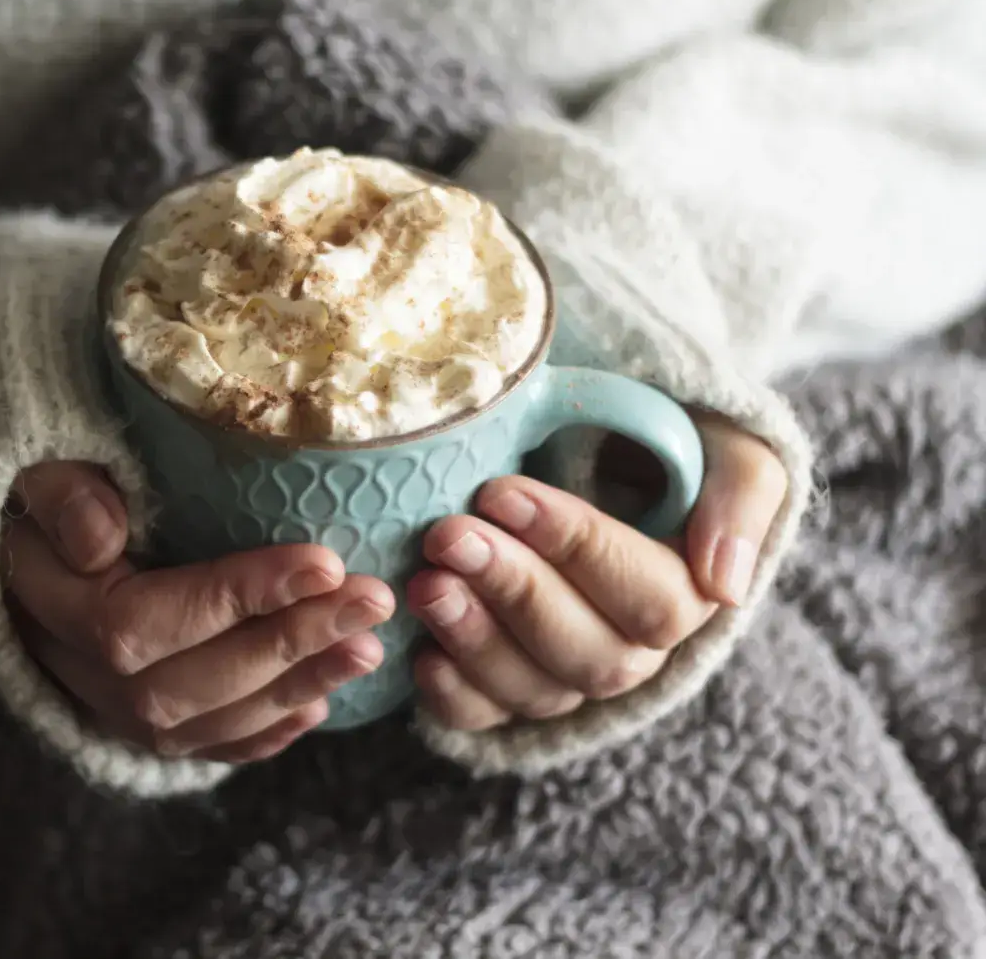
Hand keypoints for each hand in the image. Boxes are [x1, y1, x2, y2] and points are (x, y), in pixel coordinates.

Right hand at [3, 462, 394, 761]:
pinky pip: (209, 747)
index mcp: (56, 609)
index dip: (238, 597)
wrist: (22, 543)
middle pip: (189, 683)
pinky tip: (323, 703)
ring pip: (209, 722)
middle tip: (371, 600)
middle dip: (289, 644)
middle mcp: (82, 675)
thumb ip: (63, 495)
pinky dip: (267, 734)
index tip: (323, 560)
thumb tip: (101, 540)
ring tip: (369, 647)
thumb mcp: (39, 468)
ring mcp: (114, 710)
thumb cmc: (49, 489)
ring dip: (296, 687)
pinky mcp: (143, 725)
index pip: (146, 622)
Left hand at [410, 417, 787, 731]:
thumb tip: (724, 583)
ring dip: (476, 640)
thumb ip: (742, 492)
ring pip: (535, 690)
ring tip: (425, 584)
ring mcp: (567, 675)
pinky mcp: (508, 689)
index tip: (502, 491)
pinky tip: (418, 655)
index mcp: (690, 592)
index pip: (649, 596)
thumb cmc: (656, 441)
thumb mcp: (725, 441)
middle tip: (449, 535)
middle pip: (589, 653)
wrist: (593, 449)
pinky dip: (452, 695)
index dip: (575, 548)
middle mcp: (632, 649)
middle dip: (514, 591)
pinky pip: (486, 717)